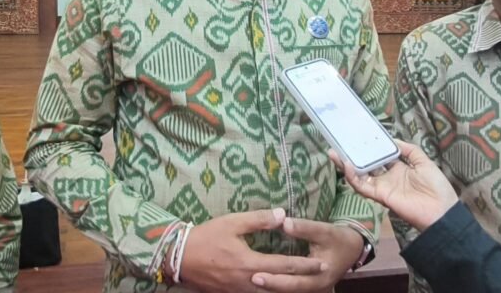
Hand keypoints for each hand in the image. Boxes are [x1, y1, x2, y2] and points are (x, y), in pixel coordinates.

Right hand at [176, 208, 326, 292]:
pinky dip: (269, 291)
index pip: (285, 266)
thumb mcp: (232, 222)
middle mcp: (248, 282)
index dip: (305, 265)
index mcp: (250, 263)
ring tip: (303, 285)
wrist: (179, 257)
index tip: (321, 264)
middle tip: (321, 276)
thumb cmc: (206, 237)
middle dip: (303, 281)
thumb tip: (283, 215)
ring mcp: (239, 291)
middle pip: (282, 285)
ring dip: (287, 289)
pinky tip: (276, 287)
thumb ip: (259, 219)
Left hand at [250, 219, 361, 292]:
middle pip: (287, 290)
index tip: (255, 274)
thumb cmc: (338, 238)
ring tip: (249, 282)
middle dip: (267, 285)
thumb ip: (304, 227)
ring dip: (269, 288)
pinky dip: (275, 286)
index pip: (293, 281)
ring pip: (287, 292)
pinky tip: (259, 283)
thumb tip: (284, 221)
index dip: (274, 279)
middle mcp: (314, 287)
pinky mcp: (306, 285)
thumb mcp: (325, 230)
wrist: (352, 248)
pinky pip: (289, 289)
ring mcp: (310, 289)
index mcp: (319, 277)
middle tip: (248, 279)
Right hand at [329, 141, 457, 230]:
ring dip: (346, 166)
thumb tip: (392, 140)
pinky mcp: (380, 196)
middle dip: (352, 155)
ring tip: (334, 153)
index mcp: (399, 168)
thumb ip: (409, 150)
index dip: (369, 148)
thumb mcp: (425, 162)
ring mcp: (382, 186)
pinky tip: (347, 166)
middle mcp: (388, 177)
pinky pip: (363, 187)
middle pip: (366, 165)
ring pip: (359, 176)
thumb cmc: (437, 187)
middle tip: (339, 144)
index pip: (379, 156)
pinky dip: (353, 178)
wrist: (441, 211)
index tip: (358, 137)